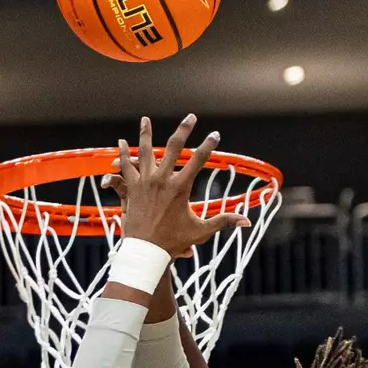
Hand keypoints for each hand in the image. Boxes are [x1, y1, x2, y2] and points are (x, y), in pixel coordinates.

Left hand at [104, 115, 248, 256]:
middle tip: (191, 116)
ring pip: (145, 151)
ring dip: (146, 134)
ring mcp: (145, 182)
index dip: (208, 145)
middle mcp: (162, 180)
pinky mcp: (131, 188)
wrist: (145, 251)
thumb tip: (246, 223)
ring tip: (145, 119)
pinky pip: (125, 166)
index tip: (215, 134)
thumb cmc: (173, 242)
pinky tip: (121, 142)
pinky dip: (123, 154)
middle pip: (175, 147)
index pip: (198, 160)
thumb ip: (223, 222)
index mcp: (180, 187)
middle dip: (184, 130)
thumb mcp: (201, 231)